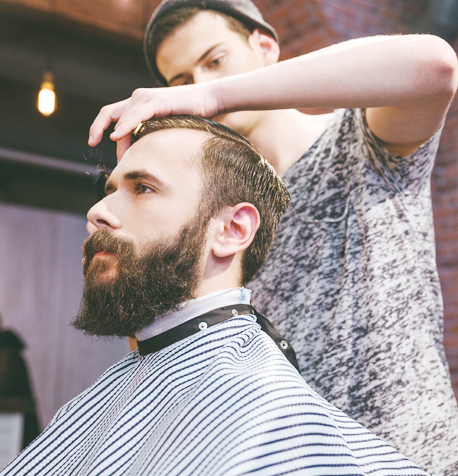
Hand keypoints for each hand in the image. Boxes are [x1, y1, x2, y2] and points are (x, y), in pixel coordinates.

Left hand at [89, 84, 219, 160]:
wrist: (210, 99)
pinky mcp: (156, 101)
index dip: (98, 128)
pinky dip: (123, 126)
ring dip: (118, 140)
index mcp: (138, 103)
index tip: (93, 143)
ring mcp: (145, 97)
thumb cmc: (191, 114)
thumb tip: (142, 152)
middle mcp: (138, 98)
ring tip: (120, 158)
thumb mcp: (166, 126)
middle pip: (112, 118)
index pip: (111, 115)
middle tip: (116, 161)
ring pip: (122, 119)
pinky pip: (135, 115)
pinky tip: (115, 136)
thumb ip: (151, 133)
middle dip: (108, 139)